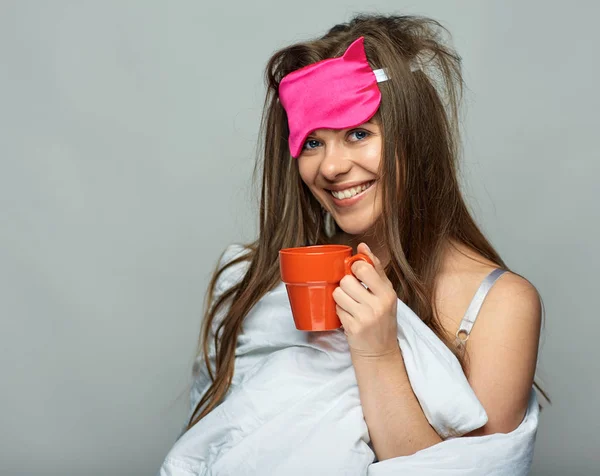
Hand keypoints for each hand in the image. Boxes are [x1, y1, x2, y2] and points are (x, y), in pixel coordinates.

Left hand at [333, 243, 398, 357]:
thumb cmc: (382, 318)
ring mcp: (366, 317)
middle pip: (347, 280)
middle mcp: (378, 304)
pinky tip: (348, 316)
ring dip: (340, 298)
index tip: (355, 273)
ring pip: (338, 293)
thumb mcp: (385, 293)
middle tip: (352, 292)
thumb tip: (362, 245)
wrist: (380, 351)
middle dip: (345, 285)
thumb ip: (374, 268)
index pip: (363, 268)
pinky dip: (339, 311)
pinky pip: (336, 308)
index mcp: (388, 293)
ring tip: (349, 304)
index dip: (353, 267)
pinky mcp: (353, 328)